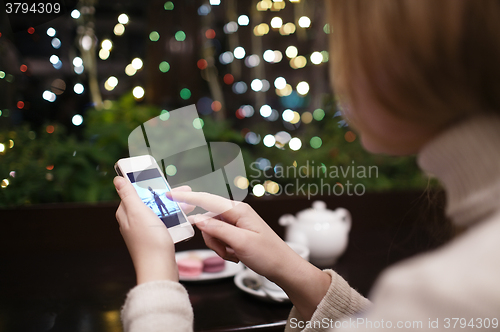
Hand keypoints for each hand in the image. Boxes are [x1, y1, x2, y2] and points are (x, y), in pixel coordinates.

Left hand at [114, 177, 191, 283]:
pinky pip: (165, 223)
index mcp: (126, 214)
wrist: (159, 269)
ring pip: (160, 212)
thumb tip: (117, 179)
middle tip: (183, 190)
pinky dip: (175, 218)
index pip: (134, 193)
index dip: (147, 184)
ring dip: (174, 205)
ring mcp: (145, 232)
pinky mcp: (155, 239)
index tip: (159, 178)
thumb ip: (128, 194)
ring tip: (189, 202)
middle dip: (166, 195)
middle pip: (149, 202)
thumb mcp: (138, 212)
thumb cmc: (148, 241)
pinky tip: (185, 217)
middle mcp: (133, 223)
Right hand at [166, 191, 330, 318]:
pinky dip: (224, 249)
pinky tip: (237, 255)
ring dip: (219, 246)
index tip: (171, 194)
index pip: (208, 200)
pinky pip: (220, 239)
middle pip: (208, 220)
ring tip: (235, 254)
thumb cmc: (268, 254)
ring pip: (212, 232)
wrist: (283, 268)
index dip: (188, 198)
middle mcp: (236, 213)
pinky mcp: (236, 233)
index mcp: (238, 210)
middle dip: (213, 239)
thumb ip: (217, 229)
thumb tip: (197, 219)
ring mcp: (236, 223)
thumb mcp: (241, 242)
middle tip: (228, 250)